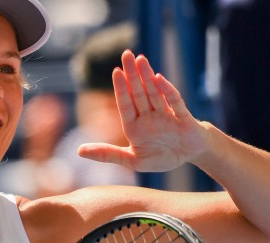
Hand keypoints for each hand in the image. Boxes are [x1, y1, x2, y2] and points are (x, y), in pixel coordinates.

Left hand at [78, 50, 209, 171]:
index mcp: (134, 126)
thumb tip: (79, 151)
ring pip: (154, 92)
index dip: (121, 88)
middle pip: (139, 92)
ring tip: (140, 59)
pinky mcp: (183, 118)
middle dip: (132, 74)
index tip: (115, 71)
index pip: (125, 104)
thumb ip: (108, 154)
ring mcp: (166, 115)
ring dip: (147, 76)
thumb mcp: (132, 160)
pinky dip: (167, 91)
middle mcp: (149, 116)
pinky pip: (174, 102)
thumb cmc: (161, 157)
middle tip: (126, 54)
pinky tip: (158, 79)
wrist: (190, 157)